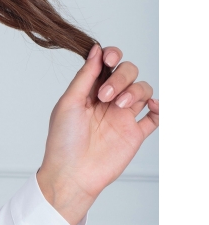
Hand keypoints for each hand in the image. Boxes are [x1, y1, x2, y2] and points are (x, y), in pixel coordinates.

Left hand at [37, 44, 158, 224]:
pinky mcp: (135, 133)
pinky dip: (160, 108)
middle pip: (128, 72)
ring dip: (136, 91)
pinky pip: (156, 116)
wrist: (72, 175)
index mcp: (89, 90)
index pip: (107, 64)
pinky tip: (153, 107)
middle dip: (120, 78)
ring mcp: (123, 116)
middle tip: (105, 96)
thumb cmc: (63, 141)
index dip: (112, 56)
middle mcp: (108, 100)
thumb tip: (95, 49)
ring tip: (120, 106)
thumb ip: (84, 76)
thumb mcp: (69, 103)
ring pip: (143, 90)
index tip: (109, 60)